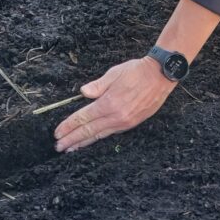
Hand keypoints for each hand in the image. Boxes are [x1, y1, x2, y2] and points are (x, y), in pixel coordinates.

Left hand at [54, 57, 176, 152]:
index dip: (69, 125)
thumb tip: (83, 92)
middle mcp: (116, 116)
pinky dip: (98, 138)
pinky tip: (91, 140)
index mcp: (109, 103)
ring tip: (71, 148)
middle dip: (72, 139)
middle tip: (58, 147)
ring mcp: (125, 122)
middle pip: (89, 130)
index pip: (83, 117)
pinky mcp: (132, 123)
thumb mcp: (114, 73)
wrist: (161, 76)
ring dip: (83, 142)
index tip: (57, 132)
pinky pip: (110, 133)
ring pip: (99, 135)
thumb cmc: (137, 71)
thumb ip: (97, 85)